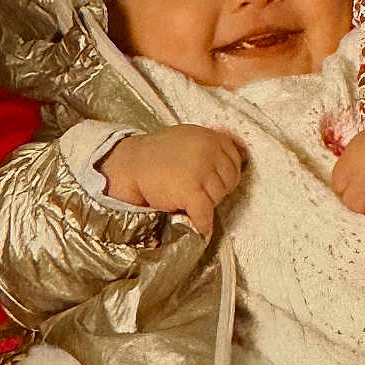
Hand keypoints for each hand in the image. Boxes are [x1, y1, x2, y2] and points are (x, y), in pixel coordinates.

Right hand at [100, 124, 243, 235]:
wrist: (130, 164)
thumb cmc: (157, 154)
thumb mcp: (188, 138)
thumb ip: (209, 147)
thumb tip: (234, 161)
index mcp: (210, 137)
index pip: (234, 160)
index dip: (225, 175)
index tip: (218, 182)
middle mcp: (208, 151)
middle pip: (229, 180)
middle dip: (217, 189)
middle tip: (200, 192)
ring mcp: (200, 170)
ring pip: (218, 197)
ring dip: (207, 204)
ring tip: (190, 200)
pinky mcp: (190, 190)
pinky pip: (205, 212)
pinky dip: (203, 223)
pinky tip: (201, 227)